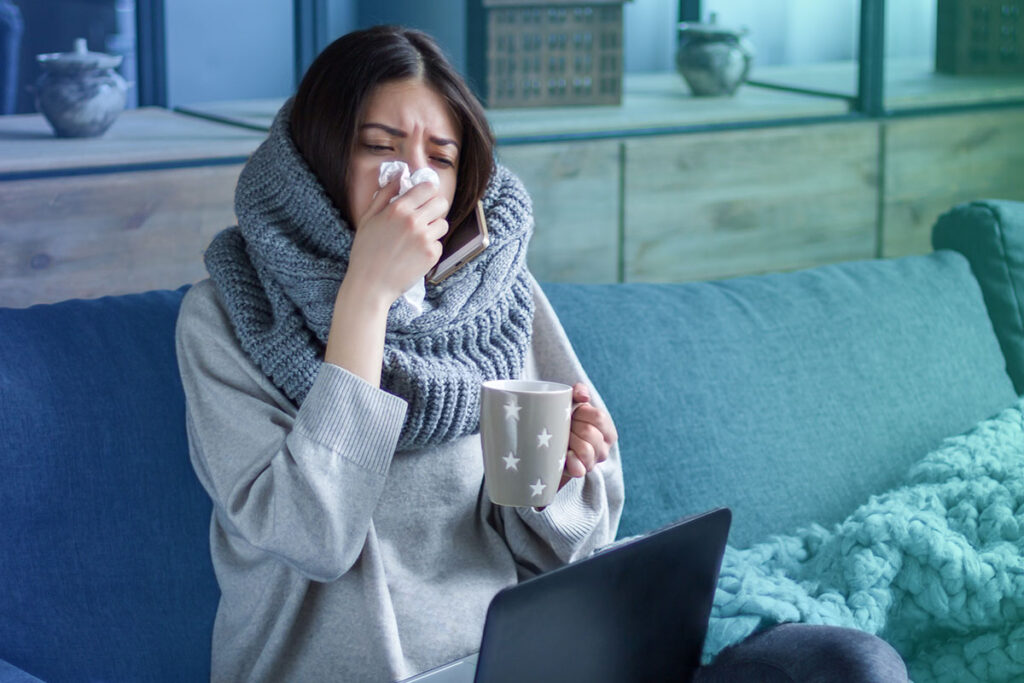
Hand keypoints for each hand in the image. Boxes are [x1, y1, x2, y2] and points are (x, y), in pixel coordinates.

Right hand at [345, 175, 449, 306]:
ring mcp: (425, 239)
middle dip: (435, 207)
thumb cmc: (365, 252)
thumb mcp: (368, 218)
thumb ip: (385, 194)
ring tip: (418, 238)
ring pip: (443, 224)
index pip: (428, 187)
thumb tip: (399, 175)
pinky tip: (415, 254)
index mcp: (398, 209)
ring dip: (434, 228)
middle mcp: (414, 221)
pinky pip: (439, 244)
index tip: (424, 198)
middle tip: (425, 217)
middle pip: (441, 202)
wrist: (370, 285)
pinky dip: (431, 248)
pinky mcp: (431, 255)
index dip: (427, 191)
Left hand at [560, 383, 616, 489]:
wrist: (548, 446)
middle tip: (563, 427)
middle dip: (572, 427)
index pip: (599, 417)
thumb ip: (579, 392)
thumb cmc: (564, 421)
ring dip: (569, 442)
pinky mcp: (580, 473)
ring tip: (562, 439)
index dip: (581, 413)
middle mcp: (604, 448)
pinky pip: (579, 468)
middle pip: (590, 433)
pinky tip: (564, 455)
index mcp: (608, 431)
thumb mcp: (572, 403)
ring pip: (585, 450)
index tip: (571, 413)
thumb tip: (584, 397)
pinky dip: (571, 461)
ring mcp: (593, 462)